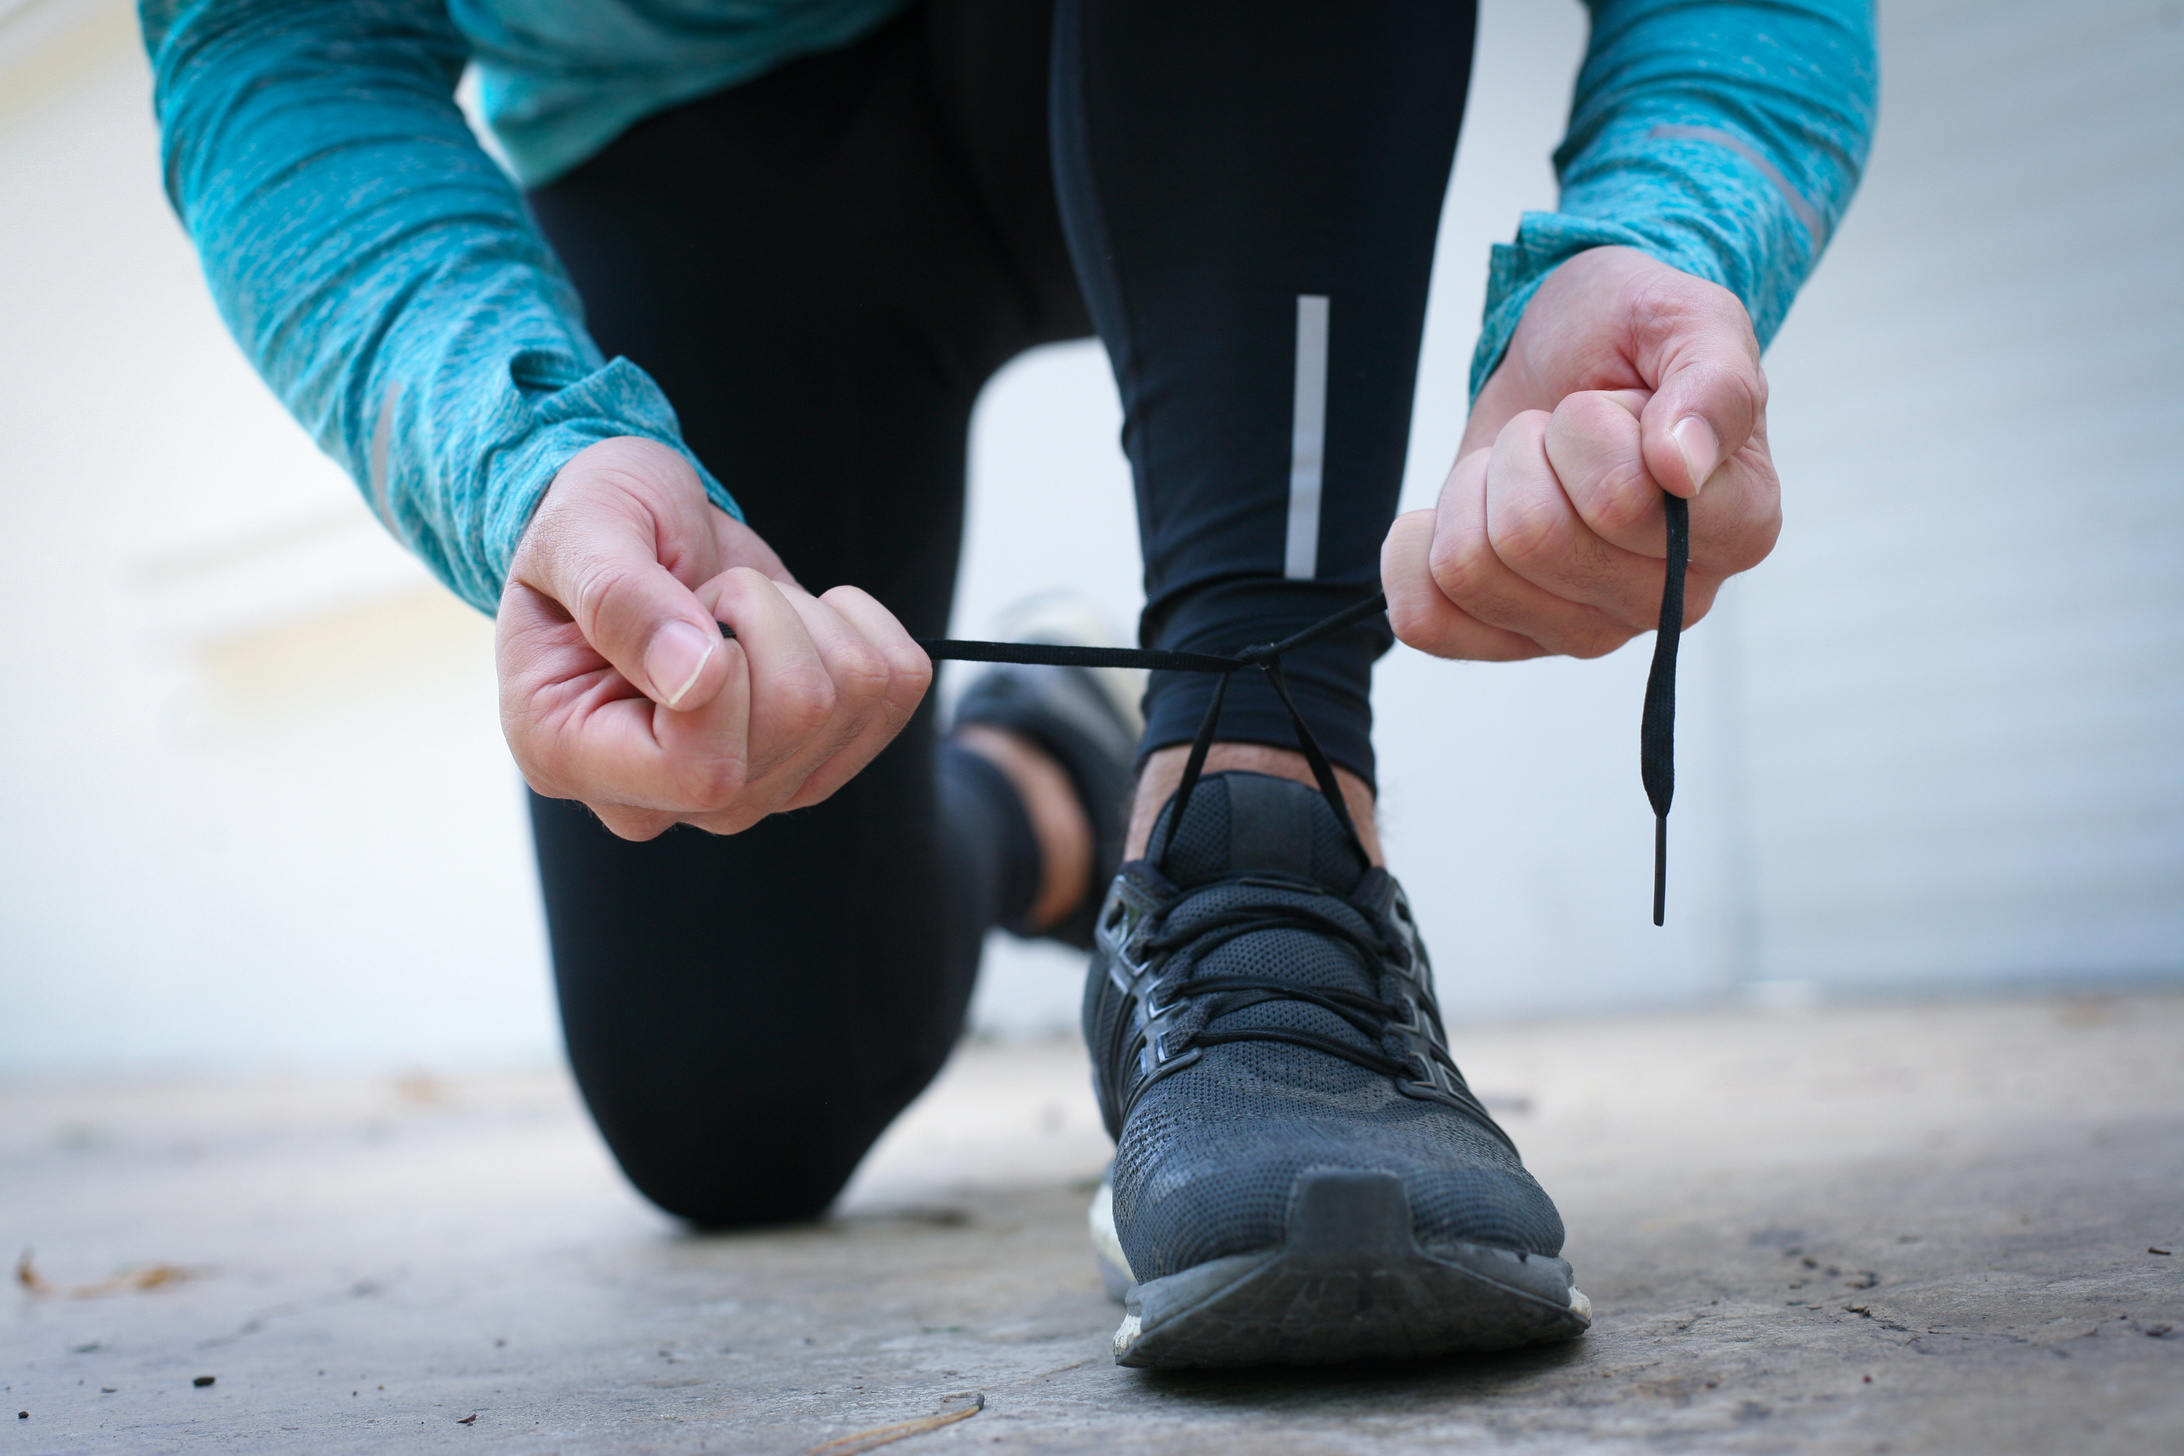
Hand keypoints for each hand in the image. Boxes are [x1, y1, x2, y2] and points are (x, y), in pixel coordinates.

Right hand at [495, 437, 930, 839]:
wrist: (636, 531)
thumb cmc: (589, 528)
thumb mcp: (578, 532)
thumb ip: (619, 600)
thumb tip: (698, 679)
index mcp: (572, 756)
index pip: (704, 770)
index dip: (726, 670)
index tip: (691, 604)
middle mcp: (662, 798)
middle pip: (796, 725)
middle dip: (768, 617)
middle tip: (706, 595)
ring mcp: (746, 789)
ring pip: (850, 704)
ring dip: (807, 618)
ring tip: (738, 606)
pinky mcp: (812, 759)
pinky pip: (897, 688)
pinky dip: (863, 624)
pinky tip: (798, 615)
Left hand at [1382, 246, 1781, 659]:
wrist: (1570, 356)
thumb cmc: (1637, 340)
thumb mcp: (1690, 321)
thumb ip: (1712, 385)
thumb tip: (1682, 467)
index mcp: (1738, 527)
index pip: (1617, 502)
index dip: (1587, 428)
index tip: (1615, 403)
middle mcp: (1672, 600)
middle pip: (1530, 538)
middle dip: (1524, 452)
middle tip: (1556, 431)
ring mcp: (1590, 633)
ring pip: (1469, 571)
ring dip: (1476, 490)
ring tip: (1524, 465)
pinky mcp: (1511, 643)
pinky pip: (1424, 619)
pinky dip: (1419, 547)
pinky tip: (1466, 510)